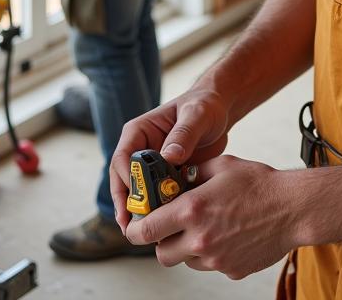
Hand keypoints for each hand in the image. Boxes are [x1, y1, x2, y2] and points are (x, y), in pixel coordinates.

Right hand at [109, 87, 230, 231]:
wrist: (219, 111)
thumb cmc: (205, 105)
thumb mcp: (197, 115)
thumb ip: (184, 133)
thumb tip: (168, 156)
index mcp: (139, 132)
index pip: (122, 158)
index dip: (127, 181)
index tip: (138, 199)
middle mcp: (139, 150)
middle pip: (124, 181)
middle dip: (127, 205)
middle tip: (133, 229)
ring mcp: (150, 166)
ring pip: (137, 193)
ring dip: (140, 213)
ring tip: (145, 234)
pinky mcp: (163, 178)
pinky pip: (155, 198)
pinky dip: (157, 212)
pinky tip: (163, 227)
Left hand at [127, 156, 301, 278]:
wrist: (293, 208)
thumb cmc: (258, 182)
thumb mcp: (221, 165)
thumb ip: (192, 172)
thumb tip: (174, 176)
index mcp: (192, 210)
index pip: (145, 230)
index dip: (135, 228)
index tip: (134, 224)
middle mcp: (199, 239)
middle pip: (161, 253)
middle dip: (162, 240)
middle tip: (172, 226)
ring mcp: (215, 260)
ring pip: (185, 260)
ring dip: (187, 247)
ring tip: (208, 225)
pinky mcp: (230, 271)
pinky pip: (210, 266)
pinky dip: (211, 253)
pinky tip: (229, 234)